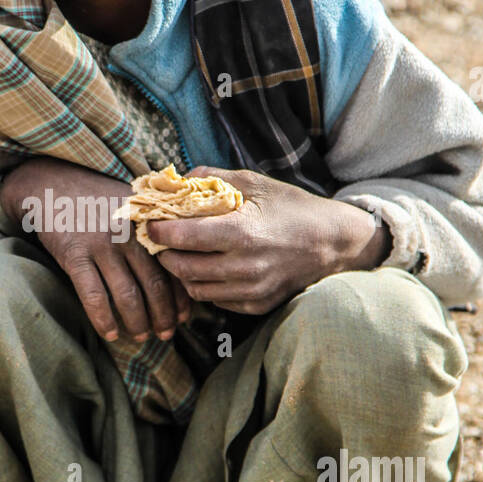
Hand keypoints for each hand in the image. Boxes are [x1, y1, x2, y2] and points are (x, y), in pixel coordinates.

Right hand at [0, 156, 191, 342]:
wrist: (50, 183)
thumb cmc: (94, 198)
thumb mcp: (129, 204)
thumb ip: (151, 228)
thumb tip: (176, 263)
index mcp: (145, 222)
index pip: (171, 265)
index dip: (180, 296)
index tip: (184, 317)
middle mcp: (128, 234)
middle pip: (153, 284)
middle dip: (162, 315)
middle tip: (166, 335)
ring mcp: (101, 244)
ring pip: (127, 294)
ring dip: (136, 322)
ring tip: (140, 337)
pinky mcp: (74, 254)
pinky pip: (93, 294)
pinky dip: (103, 318)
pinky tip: (109, 333)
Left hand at [147, 167, 391, 313]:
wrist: (332, 242)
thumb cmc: (292, 208)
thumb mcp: (255, 183)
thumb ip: (213, 177)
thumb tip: (176, 177)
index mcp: (241, 233)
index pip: (182, 237)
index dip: (159, 230)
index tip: (149, 222)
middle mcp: (244, 267)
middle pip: (182, 268)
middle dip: (164, 253)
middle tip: (160, 240)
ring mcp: (251, 290)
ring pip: (195, 289)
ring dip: (181, 272)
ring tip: (181, 254)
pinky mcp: (256, 304)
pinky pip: (216, 301)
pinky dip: (204, 286)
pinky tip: (207, 268)